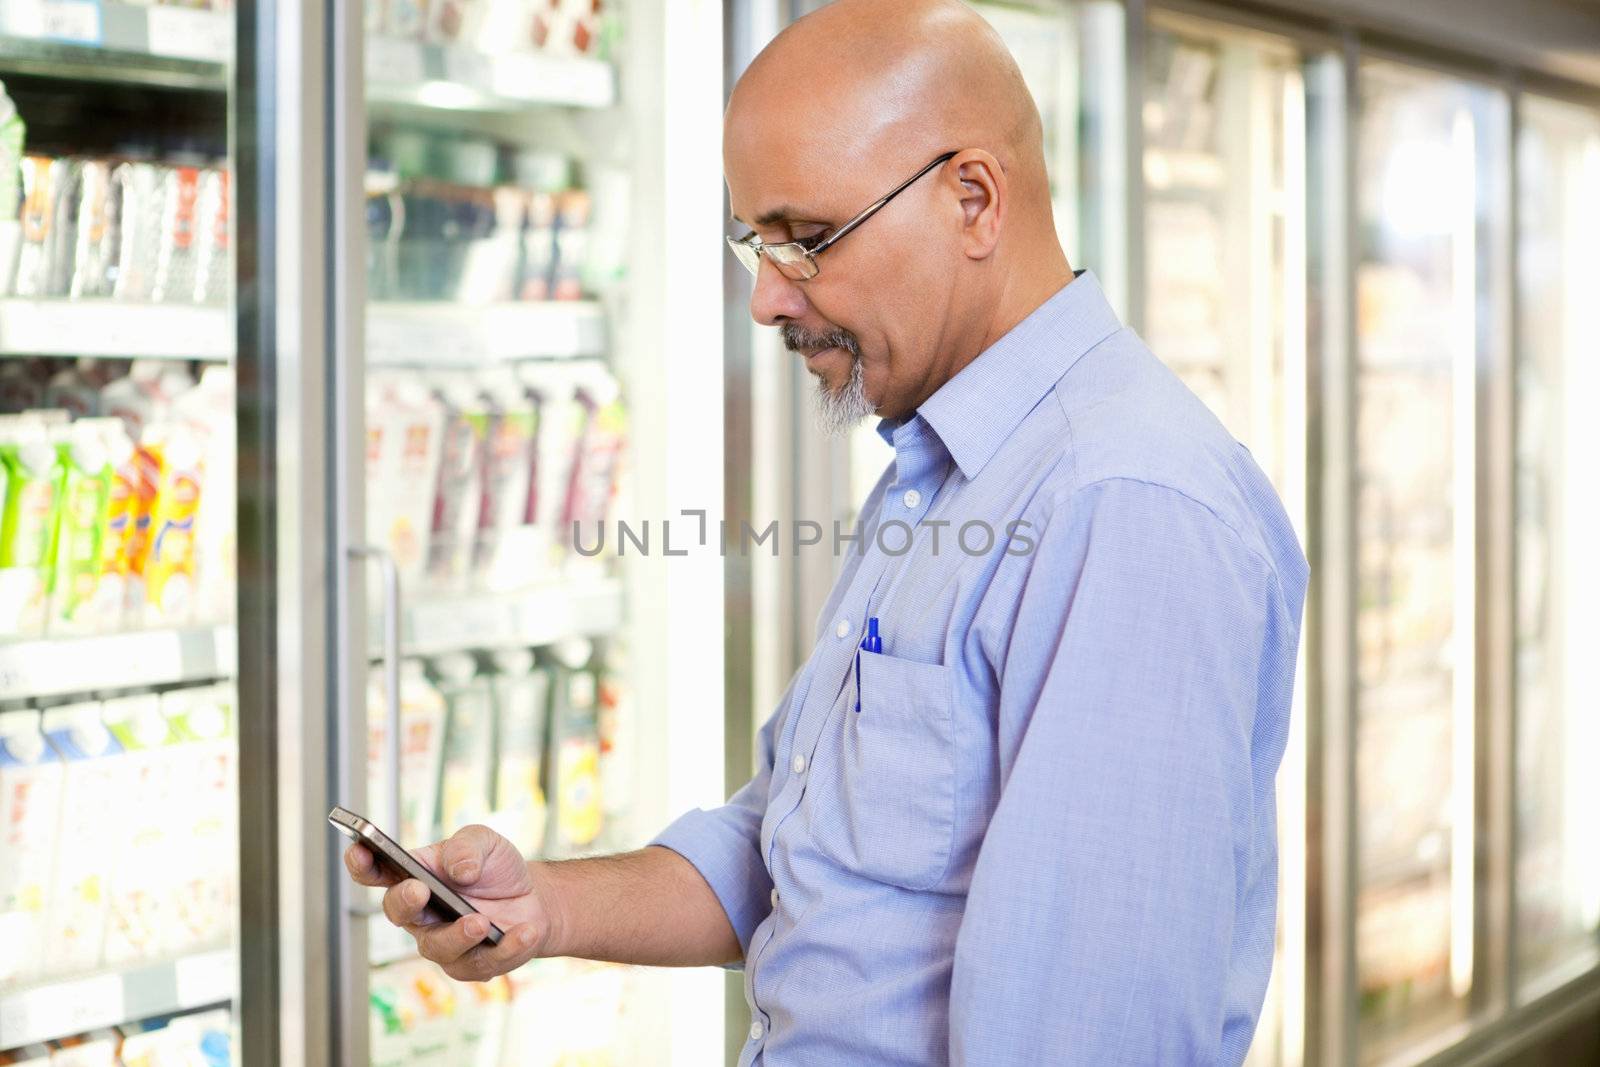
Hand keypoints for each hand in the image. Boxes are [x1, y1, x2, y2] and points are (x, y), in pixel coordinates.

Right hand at [344, 823, 556, 980]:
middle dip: (405, 901)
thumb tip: (459, 869)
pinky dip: (507, 947)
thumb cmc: (495, 870)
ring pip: (438, 947)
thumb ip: (467, 847)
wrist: (533, 899)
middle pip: (397, 912)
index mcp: (414, 878)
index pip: (377, 872)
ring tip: (481, 922)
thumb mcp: (485, 842)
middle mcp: (420, 915)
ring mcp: (443, 943)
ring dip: (459, 934)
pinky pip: (482, 963)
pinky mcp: (471, 965)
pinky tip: (525, 931)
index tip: (359, 850)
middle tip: (420, 890)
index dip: (362, 863)